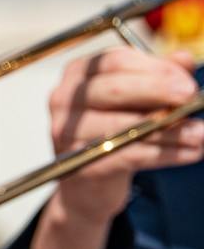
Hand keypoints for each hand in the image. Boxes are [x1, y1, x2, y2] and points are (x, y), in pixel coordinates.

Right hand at [32, 47, 202, 248]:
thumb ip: (161, 78)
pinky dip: (165, 154)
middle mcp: (59, 106)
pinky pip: (126, 157)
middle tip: (194, 98)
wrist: (86, 195)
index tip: (189, 75)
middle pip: (111, 89)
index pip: (111, 61)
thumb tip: (189, 53)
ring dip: (171, 130)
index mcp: (73, 79)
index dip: (152, 66)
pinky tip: (194, 151)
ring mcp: (63, 138)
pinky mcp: (78, 170)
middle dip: (159, 92)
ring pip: (122, 125)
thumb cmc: (116, 139)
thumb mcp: (138, 103)